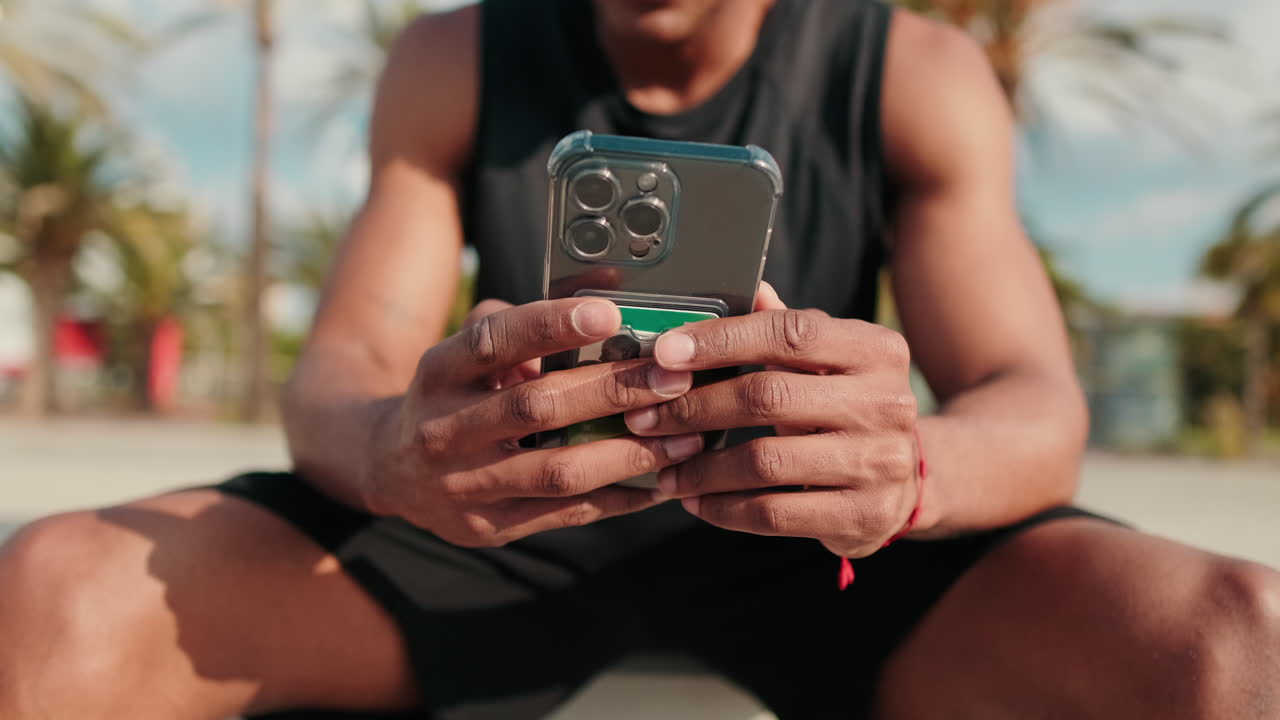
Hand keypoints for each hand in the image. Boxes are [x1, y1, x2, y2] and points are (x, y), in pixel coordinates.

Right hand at [359, 297, 702, 546]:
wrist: (386, 466)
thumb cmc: (450, 394)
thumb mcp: (464, 352)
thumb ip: (519, 327)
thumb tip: (602, 292)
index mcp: (440, 372)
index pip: (493, 342)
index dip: (550, 326)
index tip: (608, 313)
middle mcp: (445, 429)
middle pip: (537, 407)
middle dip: (614, 390)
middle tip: (673, 377)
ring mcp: (465, 485)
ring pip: (558, 469)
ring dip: (630, 452)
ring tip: (685, 436)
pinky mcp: (489, 527)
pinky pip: (566, 514)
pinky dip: (620, 498)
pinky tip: (661, 481)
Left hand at [624, 289, 920, 557]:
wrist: (911, 480)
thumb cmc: (847, 406)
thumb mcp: (829, 360)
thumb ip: (784, 327)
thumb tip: (742, 283)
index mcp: (875, 349)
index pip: (789, 333)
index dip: (720, 341)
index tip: (664, 354)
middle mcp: (886, 402)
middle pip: (768, 397)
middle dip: (694, 407)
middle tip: (645, 418)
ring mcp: (879, 463)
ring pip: (766, 462)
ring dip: (701, 469)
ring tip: (665, 471)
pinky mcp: (864, 516)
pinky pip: (776, 514)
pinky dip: (725, 509)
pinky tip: (697, 502)